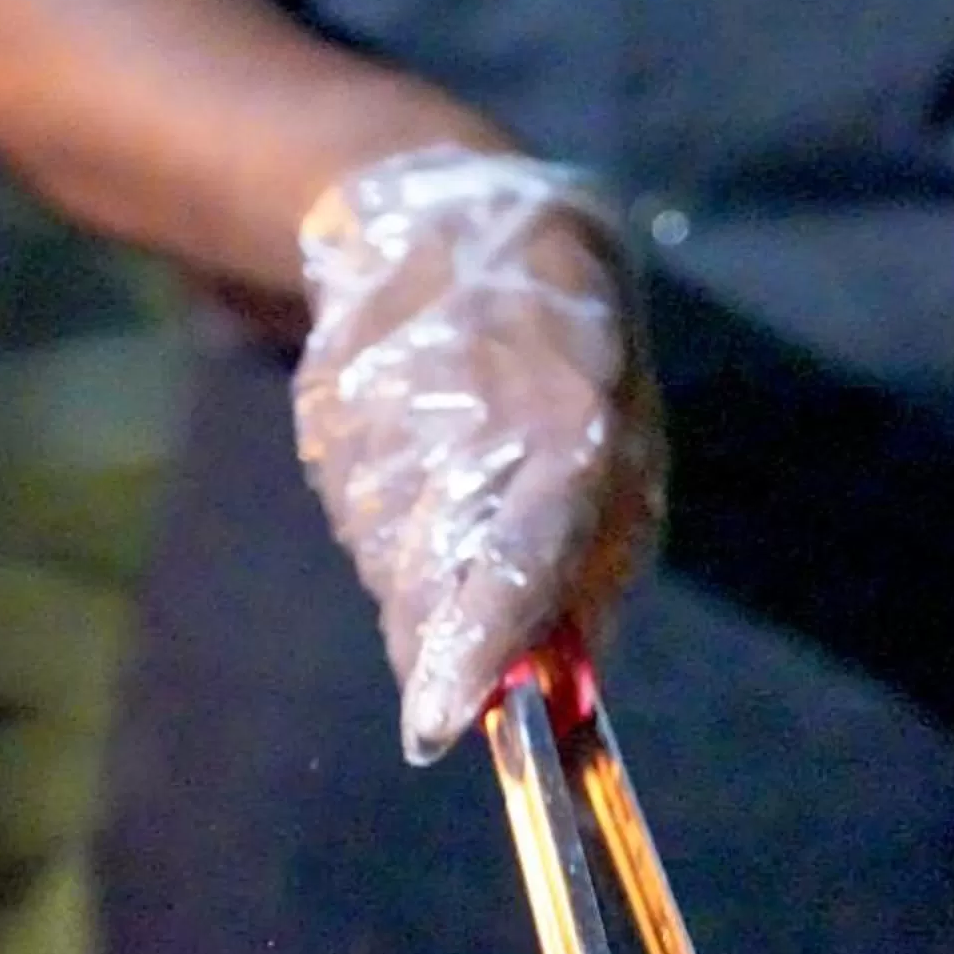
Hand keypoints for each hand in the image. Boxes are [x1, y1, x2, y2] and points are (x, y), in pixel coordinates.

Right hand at [291, 148, 662, 763]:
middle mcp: (469, 433)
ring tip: (455, 499)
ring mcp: (383, 425)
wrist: (450, 226)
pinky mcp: (325, 418)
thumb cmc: (576, 352)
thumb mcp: (628, 448)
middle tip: (453, 666)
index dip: (474, 650)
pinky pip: (354, 520)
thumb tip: (560, 677)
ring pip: (385, 565)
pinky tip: (416, 461)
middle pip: (427, 588)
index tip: (439, 726)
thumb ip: (602, 565)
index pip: (510, 563)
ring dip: (419, 575)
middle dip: (439, 645)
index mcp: (566, 436)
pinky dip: (386, 524)